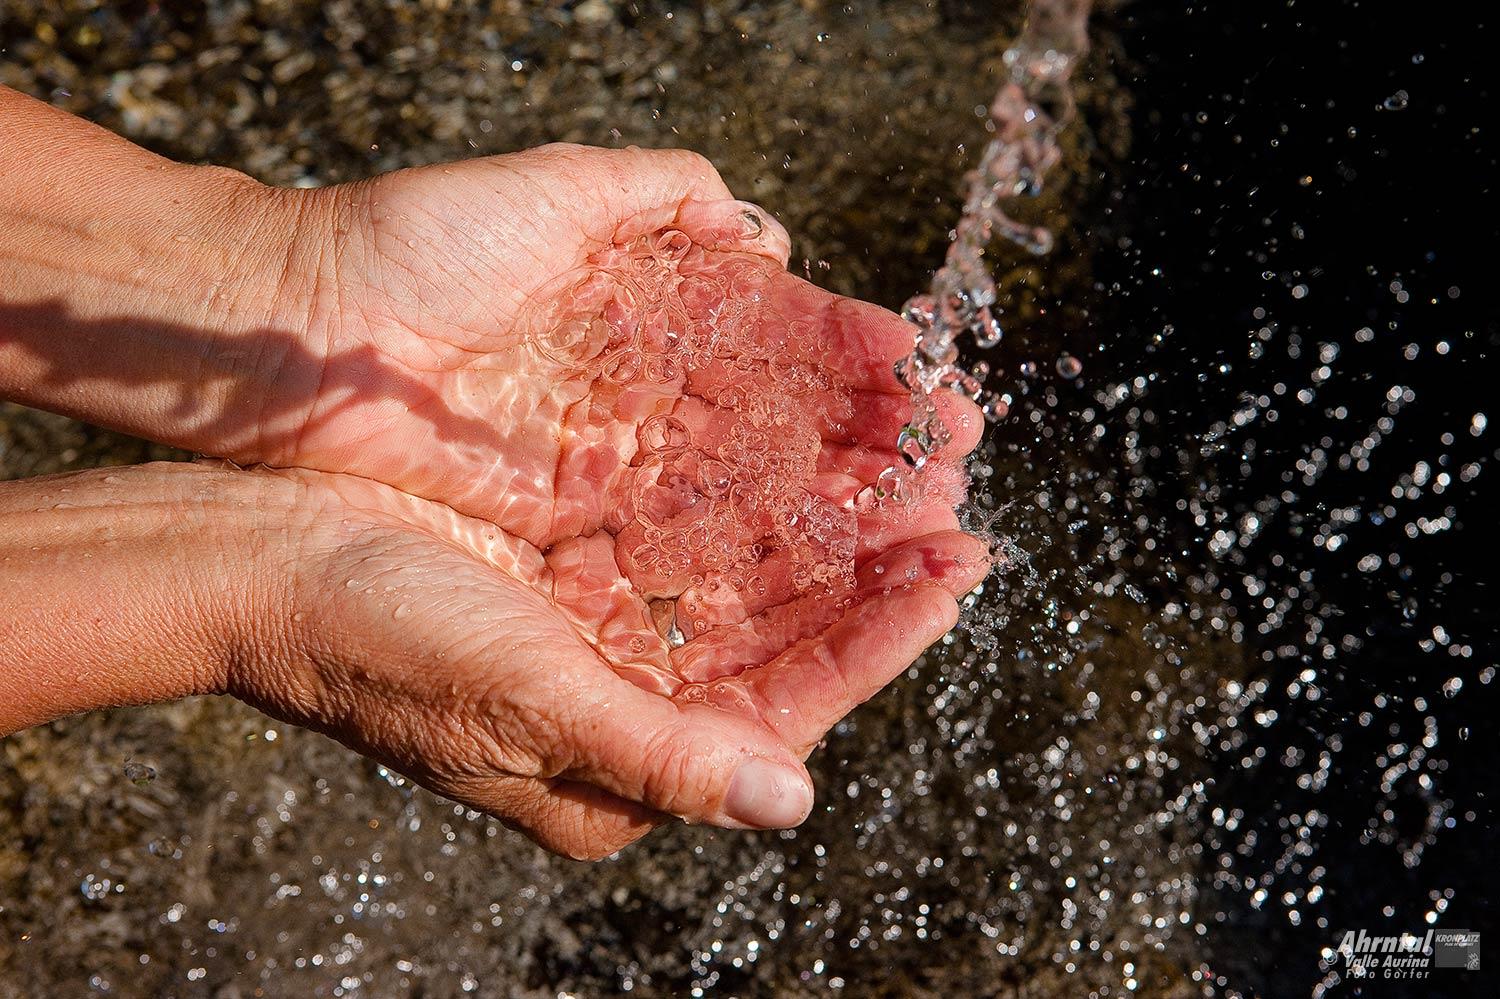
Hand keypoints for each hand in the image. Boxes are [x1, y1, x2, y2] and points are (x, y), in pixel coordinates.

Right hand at [0, 462, 986, 859]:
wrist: (257, 557)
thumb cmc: (373, 643)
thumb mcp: (521, 703)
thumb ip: (660, 755)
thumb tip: (788, 805)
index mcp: (615, 774)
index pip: (781, 715)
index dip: (875, 646)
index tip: (955, 575)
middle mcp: (623, 714)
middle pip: (780, 650)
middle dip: (872, 583)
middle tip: (960, 513)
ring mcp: (604, 642)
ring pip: (750, 592)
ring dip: (829, 538)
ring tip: (912, 479)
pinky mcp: (580, 578)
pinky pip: (694, 547)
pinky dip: (757, 508)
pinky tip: (811, 464)